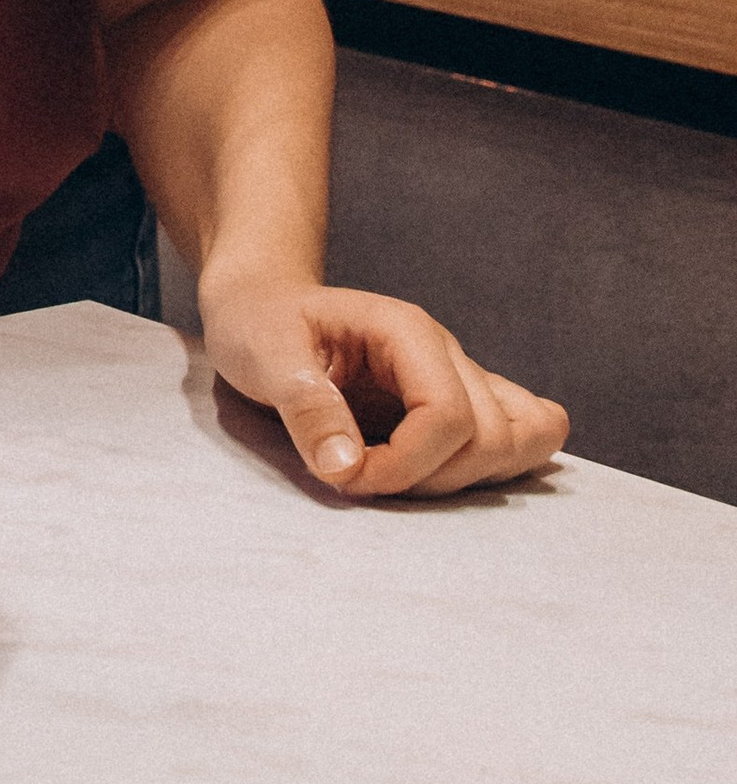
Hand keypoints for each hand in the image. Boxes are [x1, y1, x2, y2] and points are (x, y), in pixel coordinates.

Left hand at [202, 275, 568, 497]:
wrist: (261, 304)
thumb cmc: (259, 321)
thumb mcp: (263, 354)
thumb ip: (306, 405)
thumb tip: (348, 467)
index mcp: (405, 331)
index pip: (449, 416)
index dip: (404, 465)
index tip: (346, 476)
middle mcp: (446, 352)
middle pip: (492, 437)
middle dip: (431, 479)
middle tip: (364, 477)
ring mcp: (460, 378)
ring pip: (521, 440)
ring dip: (466, 480)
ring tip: (400, 478)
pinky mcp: (460, 404)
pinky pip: (525, 433)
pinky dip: (500, 468)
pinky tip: (443, 475)